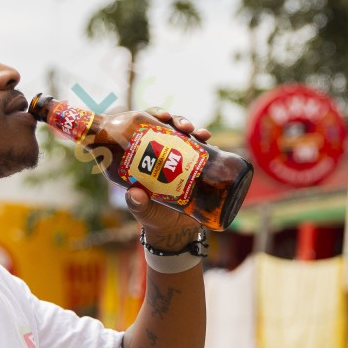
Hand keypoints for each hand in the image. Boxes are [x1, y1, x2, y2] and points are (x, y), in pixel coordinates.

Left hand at [124, 109, 210, 246]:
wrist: (177, 232)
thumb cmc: (154, 219)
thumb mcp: (144, 212)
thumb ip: (138, 205)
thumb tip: (134, 194)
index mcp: (145, 157)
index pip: (147, 128)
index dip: (154, 116)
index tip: (162, 116)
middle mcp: (164, 153)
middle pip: (170, 127)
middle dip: (178, 121)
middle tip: (185, 127)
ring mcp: (181, 159)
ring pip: (188, 137)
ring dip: (196, 130)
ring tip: (202, 134)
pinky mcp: (197, 168)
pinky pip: (204, 152)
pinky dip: (209, 146)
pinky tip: (212, 145)